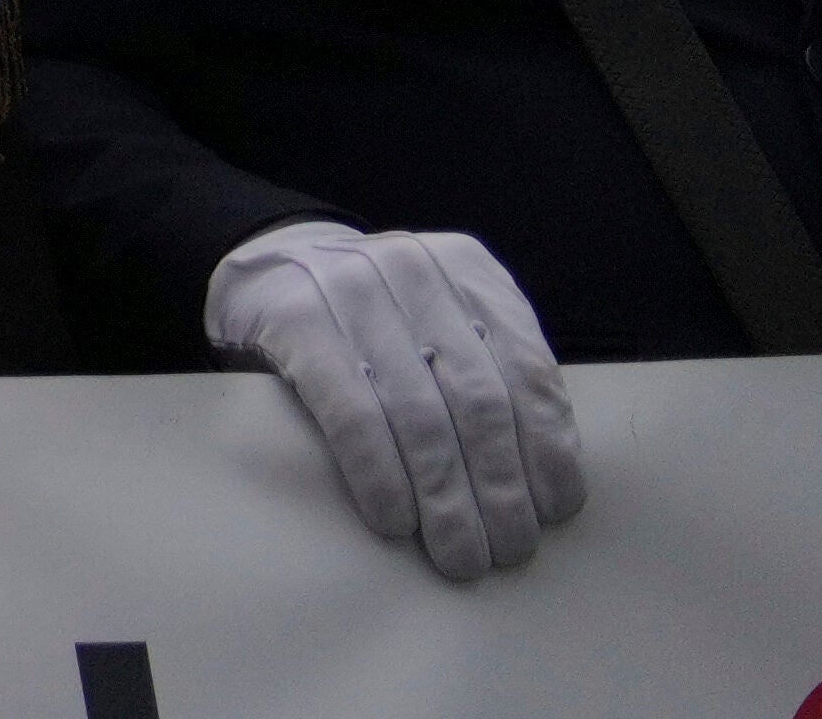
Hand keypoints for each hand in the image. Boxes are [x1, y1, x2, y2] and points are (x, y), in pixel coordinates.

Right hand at [209, 219, 581, 582]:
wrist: (269, 267)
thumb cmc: (378, 316)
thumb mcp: (446, 317)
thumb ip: (496, 370)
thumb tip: (546, 475)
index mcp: (466, 270)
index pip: (528, 371)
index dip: (548, 450)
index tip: (553, 511)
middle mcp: (413, 272)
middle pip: (478, 402)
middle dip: (501, 490)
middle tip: (508, 551)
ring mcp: (349, 292)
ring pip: (421, 417)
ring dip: (447, 501)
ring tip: (460, 553)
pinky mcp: (297, 323)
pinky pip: (353, 416)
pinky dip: (382, 477)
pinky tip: (395, 520)